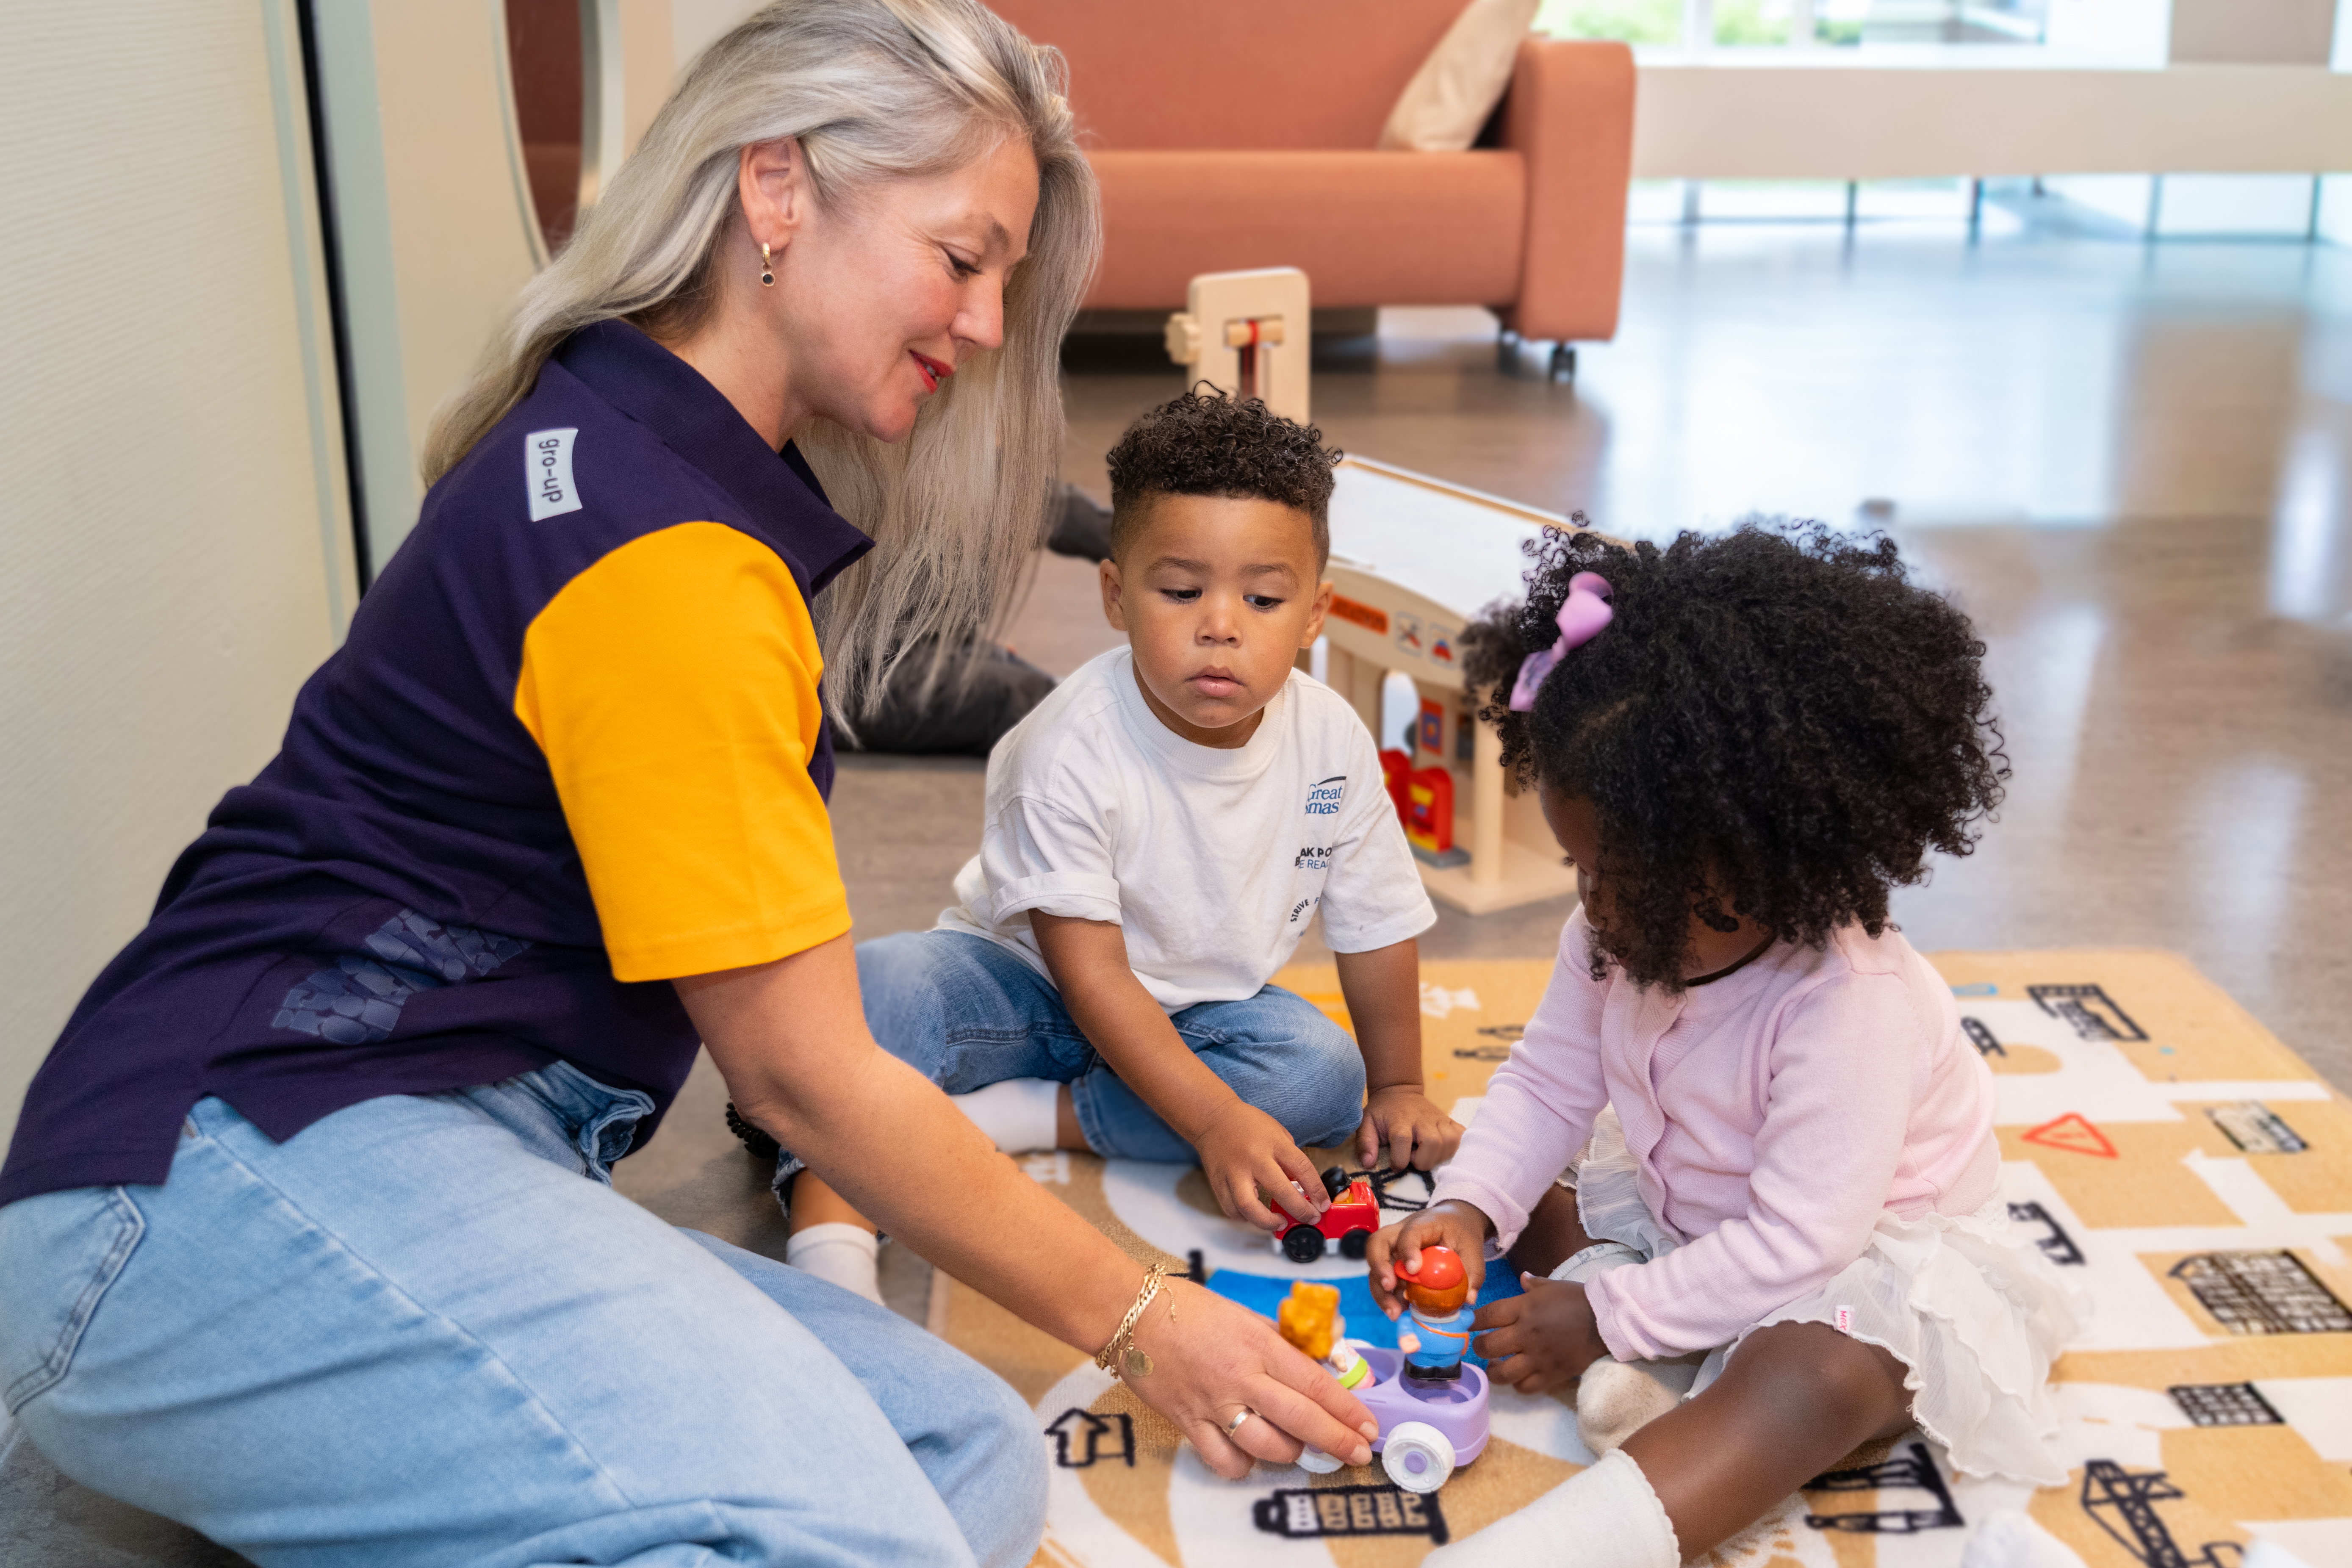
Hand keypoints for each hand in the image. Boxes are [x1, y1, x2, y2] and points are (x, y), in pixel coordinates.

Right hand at [1124, 1277, 1377, 1479]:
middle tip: (1358, 1453)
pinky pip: (1224, 1459)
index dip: (1346, 1409)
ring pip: (1266, 1446)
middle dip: (1337, 1441)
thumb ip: (1276, 1343)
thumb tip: (1311, 1365)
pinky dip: (1242, 1465)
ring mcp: (1214, 1404)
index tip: (1368, 1425)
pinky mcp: (1188, 1423)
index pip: (1315, 1384)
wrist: (1132, 1315)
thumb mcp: (1243, 1315)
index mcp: (1258, 1345)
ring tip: (1300, 1449)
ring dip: (1292, 1453)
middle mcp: (1241, 1378)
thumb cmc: (1189, 1309)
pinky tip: (1250, 1456)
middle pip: (1301, 1419)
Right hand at [1194, 1099, 1325, 1229]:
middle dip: (1300, 1211)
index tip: (1323, 1204)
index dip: (1317, 1190)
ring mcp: (1233, 1172)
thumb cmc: (1248, 1124)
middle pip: (1280, 1191)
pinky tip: (1256, 1215)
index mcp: (1273, 1143)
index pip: (1302, 1169)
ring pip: (1249, 1208)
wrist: (1213, 1118)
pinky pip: (1232, 1209)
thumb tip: (1303, 1189)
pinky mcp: (1218, 1183)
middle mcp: (1253, 1158)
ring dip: (1268, 1222)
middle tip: (1310, 1218)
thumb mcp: (1278, 1133)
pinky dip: (1246, 1218)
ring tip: (1280, 1223)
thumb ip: (1290, 1160)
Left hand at [1354, 1086, 1462, 1172]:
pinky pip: (1462, 1136)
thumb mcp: (1366, 1123)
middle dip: (1423, 1160)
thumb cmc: (1382, 1113)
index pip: (1402, 1139)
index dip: (1400, 1159)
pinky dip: (1456, 1146)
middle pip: (1433, 1143)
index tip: (1395, 1166)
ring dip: (1439, 1156)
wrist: (1399, 1092)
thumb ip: (1365, 1143)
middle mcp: (1422, 1118)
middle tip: (1412, 1158)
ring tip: (1425, 1154)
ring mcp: (1439, 1119)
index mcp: (1400, 1120)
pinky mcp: (1450, 1120)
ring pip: (1450, 1141)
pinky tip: (1442, 1150)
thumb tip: (1368, 1163)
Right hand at [1365, 1199, 1492, 1316]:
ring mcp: (1393, 1249)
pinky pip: (1382, 1280)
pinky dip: (1387, 1298)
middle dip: (1379, 1266)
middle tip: (1389, 1287)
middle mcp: (1400, 1234)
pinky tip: (1399, 1312)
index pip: (1409, 1232)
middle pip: (1377, 1243)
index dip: (1408, 1249)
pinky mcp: (1392, 1265)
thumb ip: (1472, 1272)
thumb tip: (1468, 1299)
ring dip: (1380, 1290)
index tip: (1414, 1270)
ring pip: (1375, 1265)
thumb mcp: (1472, 1248)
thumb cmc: (1461, 1233)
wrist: (1454, 1224)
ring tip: (1394, 1312)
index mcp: (1424, 1224)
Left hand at [1471, 1273, 1607, 1393]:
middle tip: (1481, 1346)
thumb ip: (1532, 1284)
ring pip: (1503, 1373)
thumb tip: (1521, 1278)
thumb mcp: (1552, 1286)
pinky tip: (1518, 1378)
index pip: (1487, 1316)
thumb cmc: (1577, 1299)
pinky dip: (1518, 1385)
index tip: (1469, 1324)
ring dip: (1494, 1371)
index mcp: (1523, 1308)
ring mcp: (1538, 1357)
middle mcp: (1526, 1334)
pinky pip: (1525, 1387)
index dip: (1473, 1321)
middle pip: (1488, 1347)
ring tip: (1495, 1366)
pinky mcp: (1551, 1374)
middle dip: (1479, 1348)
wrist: (1605, 1320)